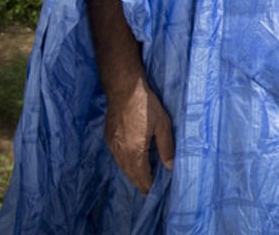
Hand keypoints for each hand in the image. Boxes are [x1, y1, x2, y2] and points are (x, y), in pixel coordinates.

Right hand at [103, 77, 175, 193]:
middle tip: (152, 187)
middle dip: (142, 183)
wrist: (123, 88)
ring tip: (146, 176)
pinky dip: (126, 163)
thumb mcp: (162, 125)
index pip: (142, 178)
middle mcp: (120, 153)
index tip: (158, 190)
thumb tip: (170, 167)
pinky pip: (118, 158)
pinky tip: (134, 160)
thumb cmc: (145, 105)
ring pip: (123, 168)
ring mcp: (112, 146)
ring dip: (134, 173)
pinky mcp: (108, 138)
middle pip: (131, 176)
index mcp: (134, 152)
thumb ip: (166, 147)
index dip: (150, 186)